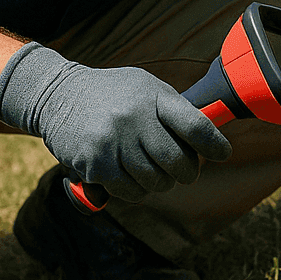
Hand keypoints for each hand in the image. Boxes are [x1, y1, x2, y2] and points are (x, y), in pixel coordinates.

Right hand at [0, 44, 231, 201]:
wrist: (57, 94)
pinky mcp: (95, 164)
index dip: (214, 145)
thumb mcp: (144, 87)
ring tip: (149, 168)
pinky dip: (135, 189)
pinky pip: (130, 192)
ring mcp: (113, 142)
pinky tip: (127, 173)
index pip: (195, 126)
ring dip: (159, 181)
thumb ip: (174, 109)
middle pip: (178, 162)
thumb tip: (209, 138)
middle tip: (183, 170)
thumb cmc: (112, 94)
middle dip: (186, 171)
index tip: (223, 154)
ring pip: (155, 181)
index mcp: (152, 96)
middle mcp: (134, 118)